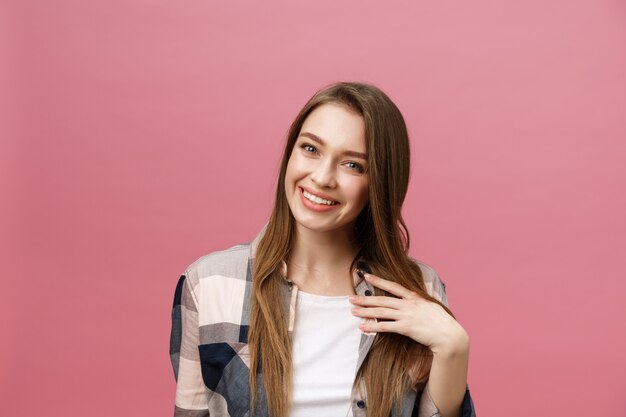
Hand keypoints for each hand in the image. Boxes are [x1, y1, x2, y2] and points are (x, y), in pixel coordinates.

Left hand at [349, 271, 468, 354]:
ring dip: (365, 312)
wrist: (449, 335)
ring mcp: (406, 315)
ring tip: (353, 312)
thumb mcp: (431, 307)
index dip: (379, 281)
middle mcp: (408, 304)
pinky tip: (363, 327)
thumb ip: (420, 303)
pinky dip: (372, 327)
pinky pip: (385, 326)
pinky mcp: (406, 328)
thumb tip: (413, 300)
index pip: (393, 286)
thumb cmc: (442, 323)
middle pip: (382, 299)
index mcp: (414, 297)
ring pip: (381, 312)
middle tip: (351, 298)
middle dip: (365, 298)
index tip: (366, 276)